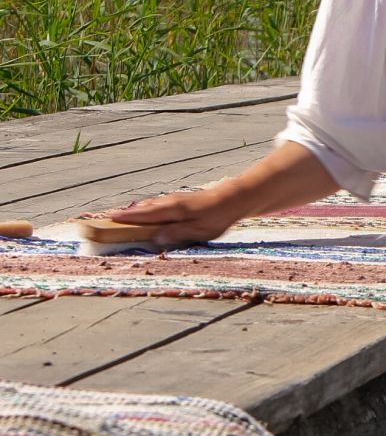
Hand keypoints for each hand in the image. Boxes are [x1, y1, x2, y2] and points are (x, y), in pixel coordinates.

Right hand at [103, 185, 243, 248]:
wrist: (232, 198)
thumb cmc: (216, 217)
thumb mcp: (199, 230)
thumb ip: (177, 233)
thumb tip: (155, 237)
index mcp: (172, 210)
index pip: (144, 214)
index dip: (126, 218)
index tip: (108, 219)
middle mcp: (169, 202)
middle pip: (141, 209)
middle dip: (123, 215)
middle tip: (103, 221)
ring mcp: (172, 200)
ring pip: (148, 206)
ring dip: (133, 212)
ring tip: (116, 219)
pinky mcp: (177, 201)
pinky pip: (155, 205)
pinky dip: (145, 210)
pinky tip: (142, 214)